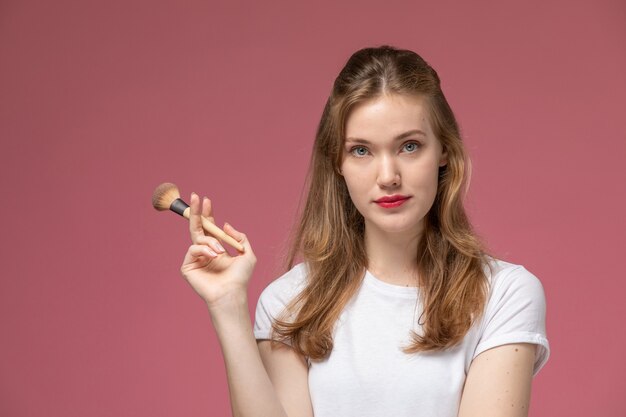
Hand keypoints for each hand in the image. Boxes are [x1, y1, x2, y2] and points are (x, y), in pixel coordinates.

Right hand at [180, 193, 256, 310]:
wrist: (232, 292)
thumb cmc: (240, 278)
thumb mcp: (247, 254)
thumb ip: (239, 237)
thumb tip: (225, 224)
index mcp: (217, 249)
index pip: (209, 228)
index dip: (207, 214)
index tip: (207, 200)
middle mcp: (205, 253)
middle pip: (197, 228)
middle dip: (196, 211)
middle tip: (195, 196)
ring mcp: (195, 259)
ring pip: (198, 238)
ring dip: (211, 241)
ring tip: (221, 251)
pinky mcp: (187, 266)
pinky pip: (193, 248)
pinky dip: (204, 249)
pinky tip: (214, 256)